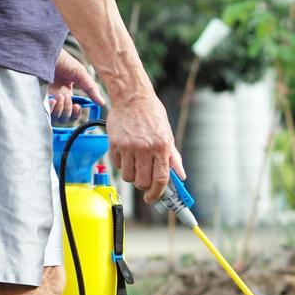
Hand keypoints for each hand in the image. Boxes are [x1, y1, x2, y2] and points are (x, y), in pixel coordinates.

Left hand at [48, 49, 101, 122]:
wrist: (45, 53)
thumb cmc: (61, 60)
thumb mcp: (80, 73)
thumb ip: (91, 88)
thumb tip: (102, 103)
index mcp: (66, 92)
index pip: (72, 111)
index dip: (76, 113)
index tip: (77, 106)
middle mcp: (57, 97)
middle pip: (64, 117)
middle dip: (68, 111)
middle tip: (68, 99)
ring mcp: (47, 99)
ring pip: (56, 117)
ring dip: (61, 110)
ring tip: (60, 97)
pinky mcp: (38, 99)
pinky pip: (46, 114)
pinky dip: (52, 110)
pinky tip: (52, 100)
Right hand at [107, 88, 184, 203]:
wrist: (132, 96)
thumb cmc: (152, 115)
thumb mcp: (167, 134)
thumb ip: (173, 158)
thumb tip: (180, 176)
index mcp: (161, 146)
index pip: (161, 178)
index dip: (157, 193)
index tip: (153, 199)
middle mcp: (145, 148)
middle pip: (142, 182)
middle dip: (144, 186)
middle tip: (144, 180)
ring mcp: (128, 146)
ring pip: (128, 177)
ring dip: (132, 176)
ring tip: (135, 164)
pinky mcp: (114, 143)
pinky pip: (117, 165)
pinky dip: (121, 164)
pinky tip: (126, 153)